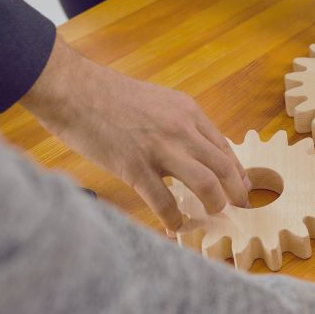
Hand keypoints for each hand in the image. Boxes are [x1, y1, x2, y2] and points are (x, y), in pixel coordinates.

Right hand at [21, 36, 249, 230]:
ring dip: (214, 204)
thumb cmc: (107, 95)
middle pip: (224, 167)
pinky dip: (174, 218)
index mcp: (188, 112)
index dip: (237, 171)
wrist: (72, 88)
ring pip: (206, 184)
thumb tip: (192, 149)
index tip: (242, 186)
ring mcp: (160, 149)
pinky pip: (164, 201)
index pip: (224, 147)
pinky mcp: (135, 167)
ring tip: (211, 214)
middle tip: (239, 207)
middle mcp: (182, 129)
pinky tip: (174, 225)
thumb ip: (177, 123)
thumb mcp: (157, 100)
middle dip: (237, 192)